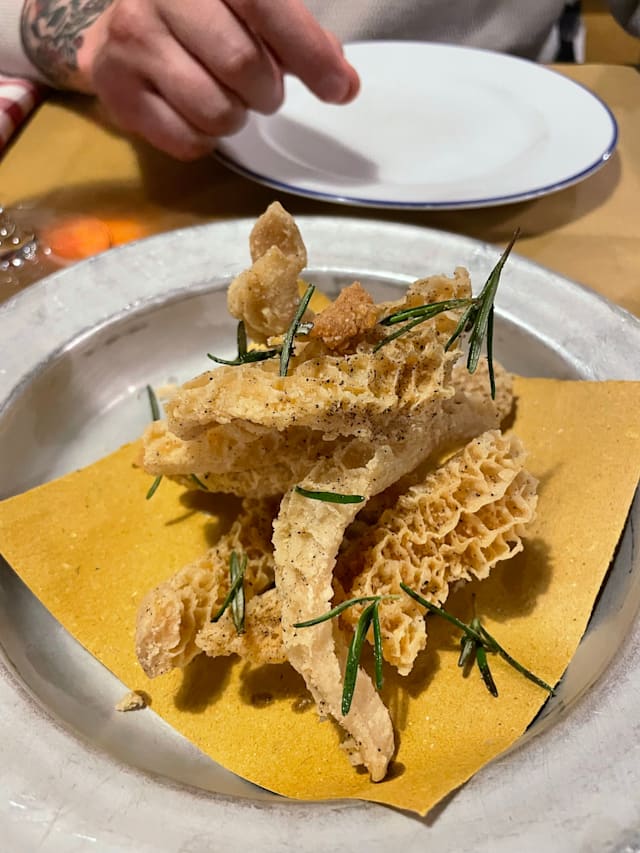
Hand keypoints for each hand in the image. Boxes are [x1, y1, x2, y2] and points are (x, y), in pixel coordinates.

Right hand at [77, 0, 358, 158]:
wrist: (120, 28)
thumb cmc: (201, 16)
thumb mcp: (247, 7)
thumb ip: (296, 35)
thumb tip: (342, 82)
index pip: (264, 5)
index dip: (308, 52)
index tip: (339, 89)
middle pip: (242, 66)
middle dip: (267, 91)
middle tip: (260, 88)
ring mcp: (132, 43)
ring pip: (216, 110)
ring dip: (236, 116)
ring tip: (224, 96)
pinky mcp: (116, 90)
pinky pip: (187, 140)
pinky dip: (205, 139)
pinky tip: (194, 112)